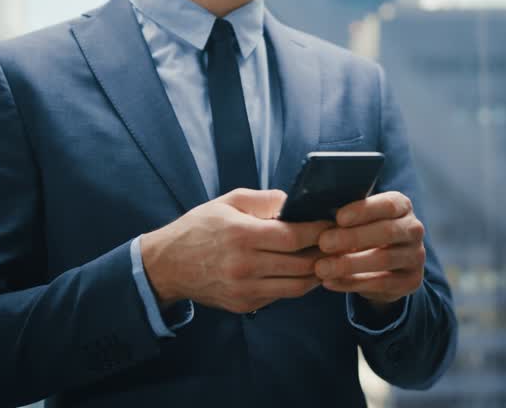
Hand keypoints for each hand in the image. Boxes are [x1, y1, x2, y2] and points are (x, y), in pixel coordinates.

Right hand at [140, 189, 331, 314]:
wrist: (168, 265)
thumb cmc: (199, 228)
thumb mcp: (227, 202)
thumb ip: (263, 200)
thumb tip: (294, 202)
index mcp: (242, 235)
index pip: (294, 237)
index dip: (319, 232)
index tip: (332, 224)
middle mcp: (245, 266)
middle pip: (302, 265)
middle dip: (324, 254)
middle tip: (337, 244)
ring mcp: (245, 289)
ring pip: (296, 287)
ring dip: (316, 274)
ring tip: (324, 260)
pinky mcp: (244, 305)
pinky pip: (280, 297)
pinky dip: (294, 285)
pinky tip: (298, 272)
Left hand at [314, 191, 424, 307]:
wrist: (387, 266)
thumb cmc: (364, 232)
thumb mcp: (359, 219)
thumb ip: (346, 217)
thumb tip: (317, 216)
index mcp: (402, 206)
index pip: (388, 205)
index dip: (363, 210)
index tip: (338, 217)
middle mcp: (414, 229)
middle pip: (387, 231)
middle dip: (353, 237)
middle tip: (324, 243)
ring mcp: (416, 256)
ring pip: (383, 259)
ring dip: (349, 264)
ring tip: (322, 268)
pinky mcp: (411, 281)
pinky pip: (380, 284)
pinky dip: (351, 283)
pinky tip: (330, 282)